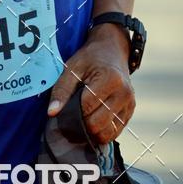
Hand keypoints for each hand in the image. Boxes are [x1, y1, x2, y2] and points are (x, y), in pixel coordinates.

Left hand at [47, 24, 135, 143]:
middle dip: (81, 124)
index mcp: (110, 79)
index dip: (72, 112)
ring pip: (107, 133)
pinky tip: (92, 122)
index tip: (63, 111)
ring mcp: (129, 104)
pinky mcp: (130, 112)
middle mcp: (124, 93)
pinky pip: (114, 132)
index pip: (86, 107)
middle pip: (97, 123)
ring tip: (82, 120)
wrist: (112, 51)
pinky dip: (101, 132)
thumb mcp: (72, 68)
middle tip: (71, 117)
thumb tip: (52, 113)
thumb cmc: (90, 59)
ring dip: (91, 132)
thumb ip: (61, 90)